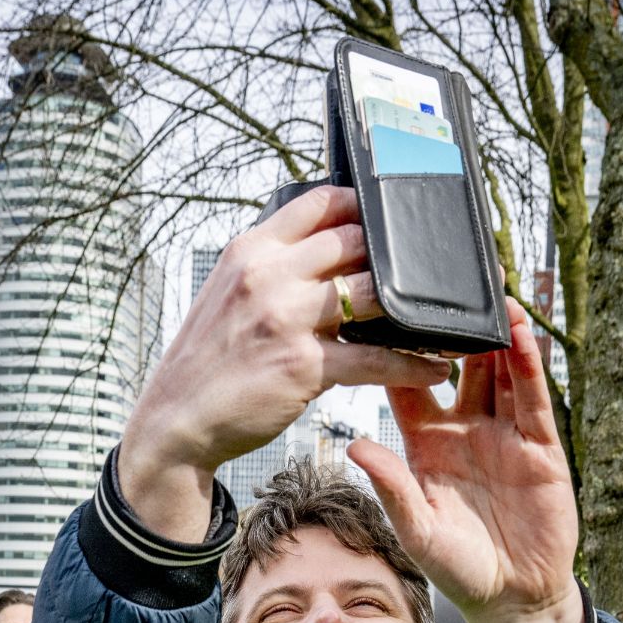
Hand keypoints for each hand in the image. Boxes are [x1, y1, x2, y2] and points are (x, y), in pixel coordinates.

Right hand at [120, 185, 449, 538]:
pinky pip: (376, 357)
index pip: (319, 202)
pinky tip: (434, 367)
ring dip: (418, 306)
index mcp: (249, 252)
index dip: (363, 203)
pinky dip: (412, 364)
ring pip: (375, 291)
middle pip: (356, 239)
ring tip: (446, 316)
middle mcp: (267, 276)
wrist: (176, 419)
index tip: (390, 216)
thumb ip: (271, 268)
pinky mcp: (304, 365)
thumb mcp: (226, 295)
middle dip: (398, 254)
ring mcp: (285, 318)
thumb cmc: (206, 361)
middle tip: (429, 268)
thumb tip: (328, 249)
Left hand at [348, 304, 581, 622]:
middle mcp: (461, 428)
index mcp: (422, 442)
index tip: (378, 313)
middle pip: (454, 364)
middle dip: (448, 326)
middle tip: (439, 282)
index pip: (404, 384)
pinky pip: (531, 398)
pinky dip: (526, 364)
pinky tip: (520, 334)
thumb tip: (353, 447)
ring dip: (492, 334)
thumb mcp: (416, 528)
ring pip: (495, 371)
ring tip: (485, 293)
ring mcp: (501, 433)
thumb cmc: (455, 564)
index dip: (393, 350)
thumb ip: (392, 486)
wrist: (510, 595)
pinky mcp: (538, 445)